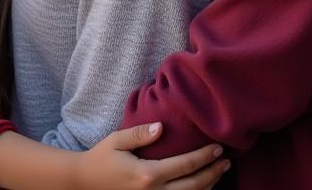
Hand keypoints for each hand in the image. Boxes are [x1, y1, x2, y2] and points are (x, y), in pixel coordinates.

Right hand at [78, 124, 229, 189]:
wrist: (85, 183)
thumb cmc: (100, 158)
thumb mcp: (116, 140)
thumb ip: (139, 134)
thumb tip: (161, 127)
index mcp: (147, 175)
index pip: (184, 165)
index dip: (204, 157)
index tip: (218, 148)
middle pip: (194, 185)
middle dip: (213, 172)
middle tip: (226, 160)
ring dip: (208, 185)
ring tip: (219, 172)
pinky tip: (201, 185)